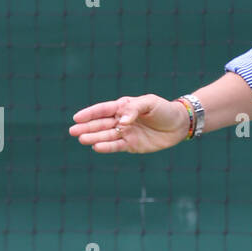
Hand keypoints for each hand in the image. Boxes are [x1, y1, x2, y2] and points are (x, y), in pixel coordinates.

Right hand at [68, 95, 189, 153]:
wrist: (179, 124)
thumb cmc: (163, 110)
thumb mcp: (150, 103)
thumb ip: (134, 109)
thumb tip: (122, 120)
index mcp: (123, 107)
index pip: (103, 110)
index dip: (89, 113)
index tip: (76, 118)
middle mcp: (121, 120)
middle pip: (100, 124)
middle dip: (86, 127)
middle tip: (72, 131)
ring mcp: (125, 133)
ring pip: (106, 135)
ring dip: (94, 137)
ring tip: (82, 139)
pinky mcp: (132, 145)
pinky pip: (117, 146)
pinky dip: (107, 147)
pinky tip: (96, 147)